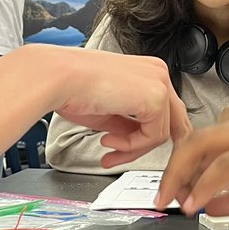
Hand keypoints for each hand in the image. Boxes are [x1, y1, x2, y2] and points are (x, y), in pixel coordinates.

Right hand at [50, 49, 191, 166]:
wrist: (57, 79)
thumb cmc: (73, 88)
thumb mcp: (110, 112)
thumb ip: (129, 125)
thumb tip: (136, 141)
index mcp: (147, 71)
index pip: (164, 110)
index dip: (147, 136)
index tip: (126, 150)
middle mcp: (158, 73)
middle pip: (171, 122)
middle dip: (145, 147)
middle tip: (121, 158)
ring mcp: (160, 84)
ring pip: (162, 133)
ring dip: (133, 148)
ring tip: (107, 147)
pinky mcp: (156, 98)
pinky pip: (153, 136)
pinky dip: (131, 146)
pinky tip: (107, 139)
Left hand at [156, 115, 228, 213]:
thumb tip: (208, 207)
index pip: (202, 143)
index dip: (181, 167)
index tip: (173, 191)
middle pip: (193, 140)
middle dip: (171, 170)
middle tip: (162, 197)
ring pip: (203, 148)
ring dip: (180, 177)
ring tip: (172, 202)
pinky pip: (226, 166)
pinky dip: (205, 185)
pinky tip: (195, 204)